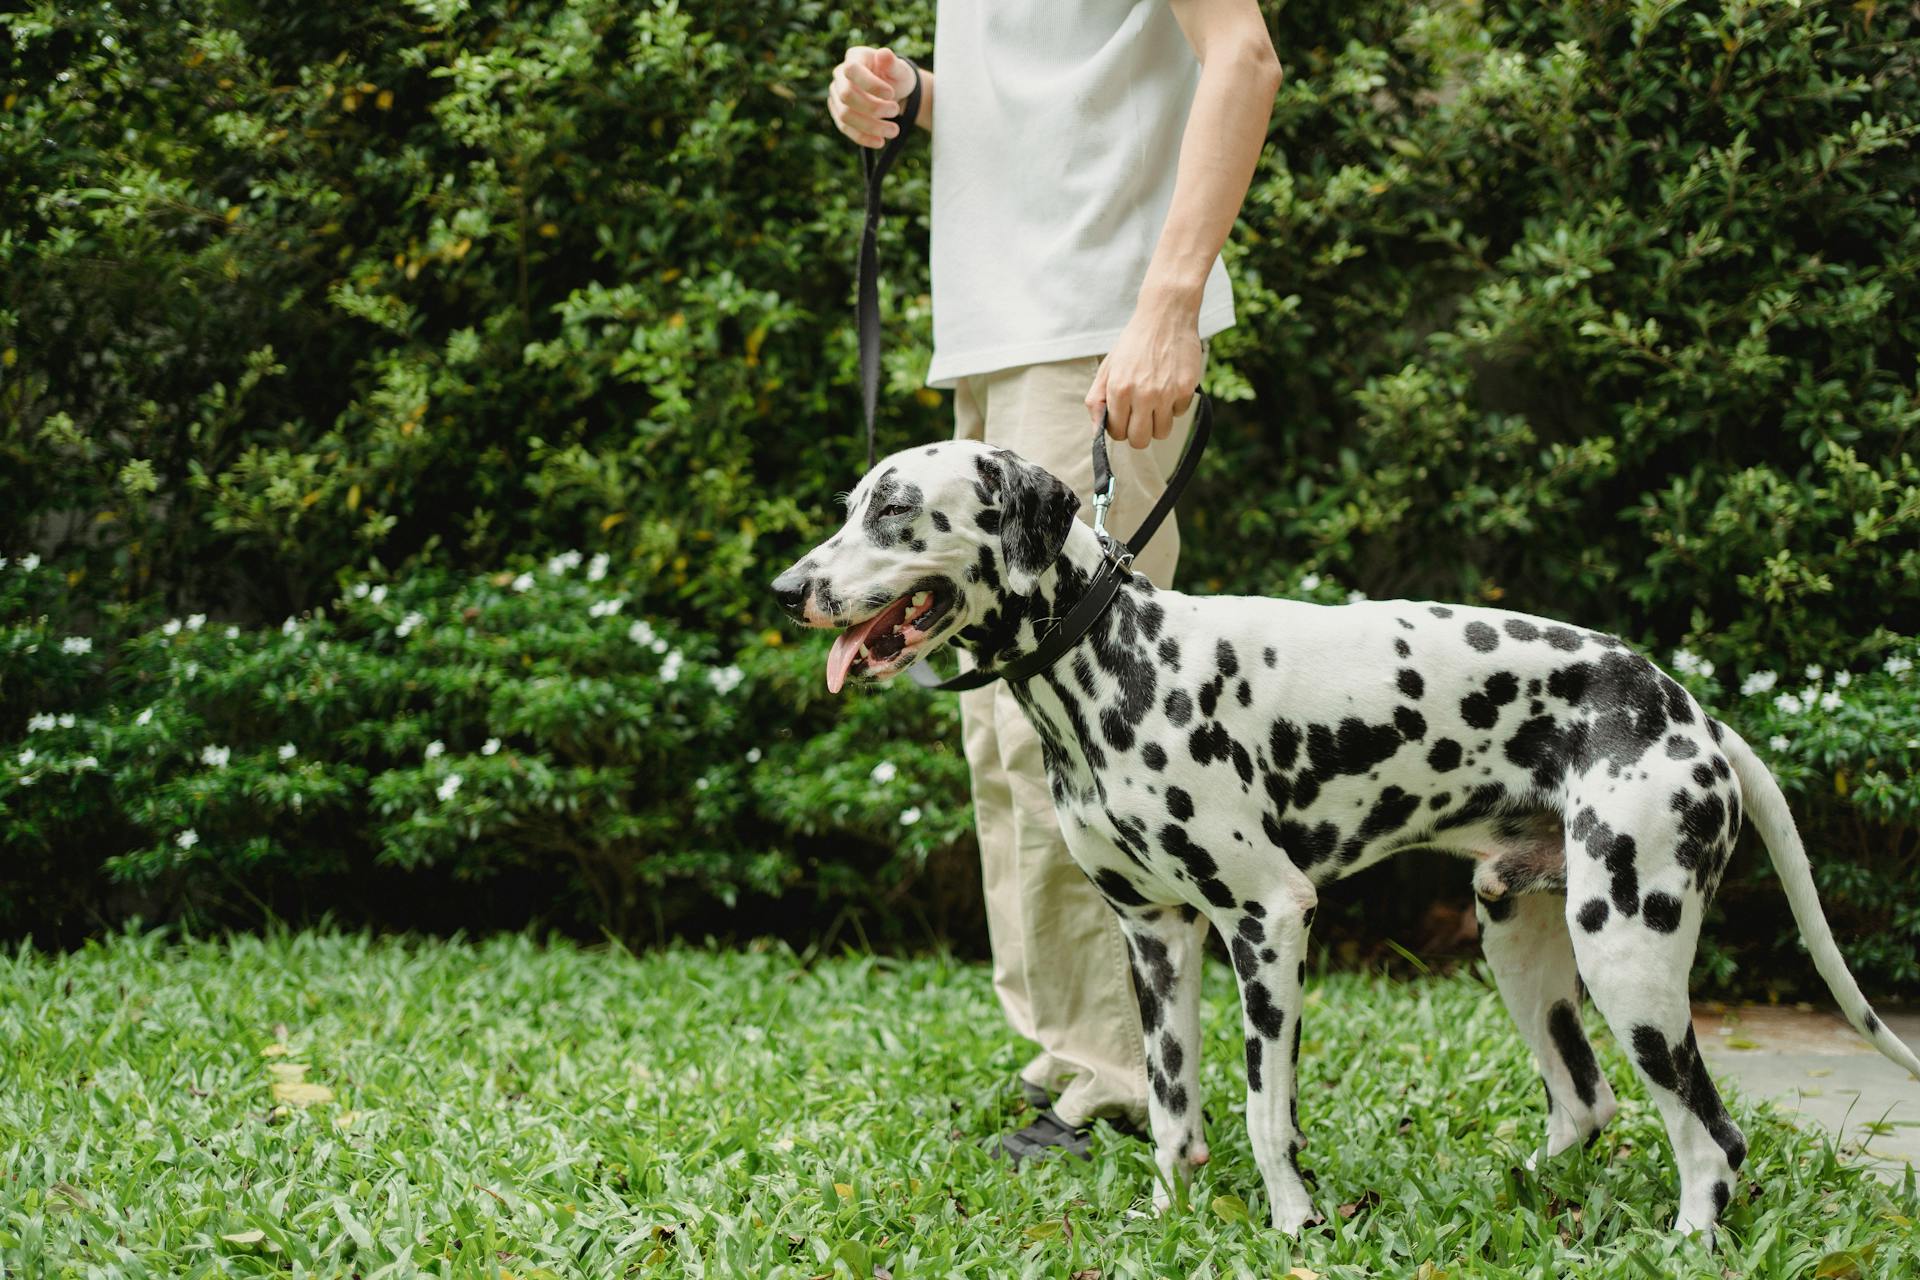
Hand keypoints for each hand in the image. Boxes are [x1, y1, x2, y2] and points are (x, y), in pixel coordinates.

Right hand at [828, 46, 915, 148]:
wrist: (893, 92)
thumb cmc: (895, 76)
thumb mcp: (900, 69)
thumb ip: (893, 63)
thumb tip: (883, 54)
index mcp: (854, 57)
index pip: (852, 70)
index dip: (870, 84)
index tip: (891, 94)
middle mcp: (840, 75)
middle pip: (846, 95)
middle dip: (872, 108)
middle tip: (895, 111)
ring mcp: (836, 94)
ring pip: (845, 116)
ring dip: (870, 126)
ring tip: (893, 131)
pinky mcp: (838, 112)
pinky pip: (845, 128)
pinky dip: (863, 137)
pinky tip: (880, 142)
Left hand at [1086, 307, 1203, 449]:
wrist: (1166, 315)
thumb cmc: (1134, 342)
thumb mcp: (1108, 367)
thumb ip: (1097, 400)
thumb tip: (1096, 431)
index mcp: (1119, 389)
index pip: (1117, 433)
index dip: (1119, 428)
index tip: (1123, 418)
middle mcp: (1143, 394)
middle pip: (1140, 441)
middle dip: (1137, 434)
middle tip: (1139, 419)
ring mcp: (1167, 393)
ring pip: (1162, 433)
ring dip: (1157, 423)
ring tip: (1155, 404)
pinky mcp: (1186, 388)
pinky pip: (1179, 414)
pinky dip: (1174, 405)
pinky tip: (1169, 386)